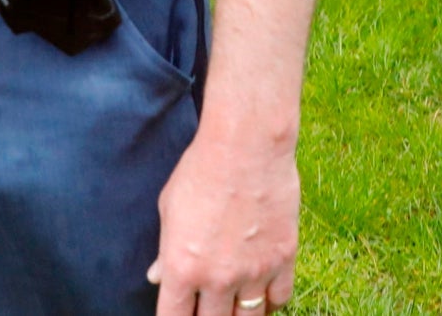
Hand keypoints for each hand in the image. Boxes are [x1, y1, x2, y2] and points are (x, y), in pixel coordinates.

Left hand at [147, 129, 299, 315]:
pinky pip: (279, 299)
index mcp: (181, 269)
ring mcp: (254, 271)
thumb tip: (157, 277)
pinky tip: (261, 294)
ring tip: (233, 307)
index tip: (180, 314)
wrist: (247, 143)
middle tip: (207, 306)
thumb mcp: (169, 209)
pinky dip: (269, 302)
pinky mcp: (283, 257)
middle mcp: (218, 278)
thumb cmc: (201, 169)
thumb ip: (164, 251)